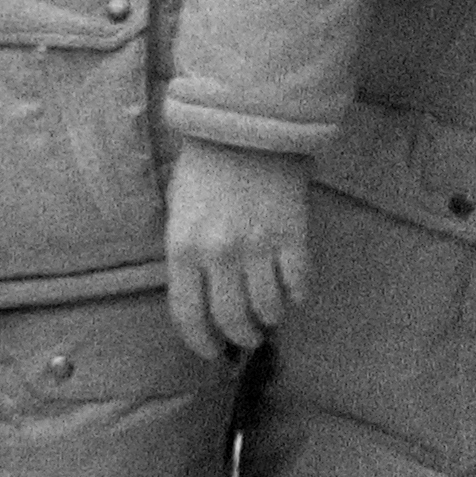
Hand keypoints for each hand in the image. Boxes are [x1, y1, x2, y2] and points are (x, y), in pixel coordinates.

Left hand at [165, 140, 315, 360]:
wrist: (249, 124)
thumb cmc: (206, 165)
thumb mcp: (178, 209)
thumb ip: (185, 252)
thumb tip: (200, 292)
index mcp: (183, 250)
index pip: (188, 315)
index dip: (200, 342)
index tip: (211, 352)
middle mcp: (219, 256)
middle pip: (231, 318)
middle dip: (239, 337)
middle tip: (245, 339)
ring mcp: (258, 246)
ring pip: (267, 307)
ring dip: (269, 320)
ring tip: (269, 318)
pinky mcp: (292, 234)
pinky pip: (297, 281)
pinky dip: (296, 295)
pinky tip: (293, 295)